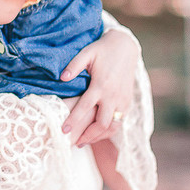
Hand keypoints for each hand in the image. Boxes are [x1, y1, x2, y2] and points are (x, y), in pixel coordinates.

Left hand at [61, 27, 138, 145]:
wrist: (126, 47)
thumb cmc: (102, 50)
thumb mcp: (87, 53)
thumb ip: (74, 65)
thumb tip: (61, 78)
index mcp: (101, 85)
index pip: (85, 107)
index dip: (73, 120)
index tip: (63, 130)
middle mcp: (113, 96)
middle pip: (102, 124)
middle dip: (87, 135)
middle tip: (74, 142)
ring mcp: (123, 100)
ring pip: (113, 127)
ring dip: (99, 137)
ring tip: (84, 142)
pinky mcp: (128, 102)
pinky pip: (120, 122)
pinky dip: (109, 131)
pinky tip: (97, 133)